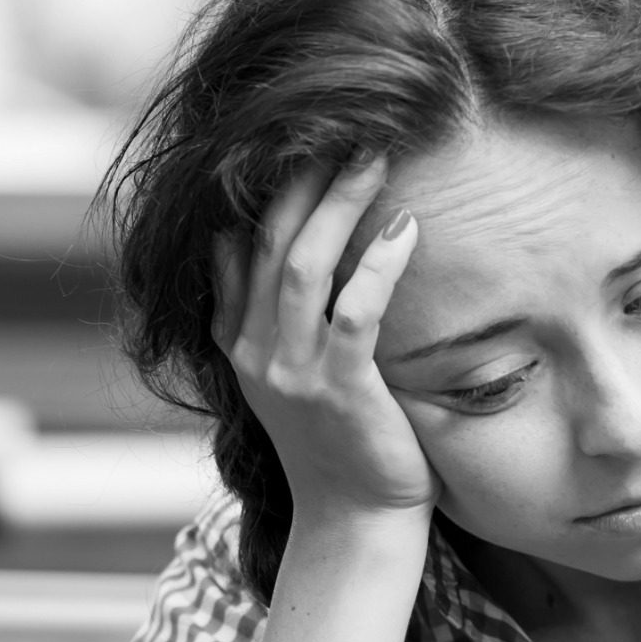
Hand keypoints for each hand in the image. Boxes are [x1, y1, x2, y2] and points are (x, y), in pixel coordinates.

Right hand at [213, 154, 434, 519]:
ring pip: (302, 264)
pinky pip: (354, 314)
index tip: (301, 129)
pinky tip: (405, 227)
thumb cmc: (341, 438)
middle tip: (346, 120)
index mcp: (236, 336)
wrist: (354, 521)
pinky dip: (379, 264)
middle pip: (267, 237)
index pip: (235, 238)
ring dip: (339, 202)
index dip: (264, 180)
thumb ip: (276, 309)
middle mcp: (252, 348)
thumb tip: (268, 235)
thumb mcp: (292, 367)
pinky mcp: (338, 393)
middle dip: (304, 173)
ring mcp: (290, 372)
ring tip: (375, 153)